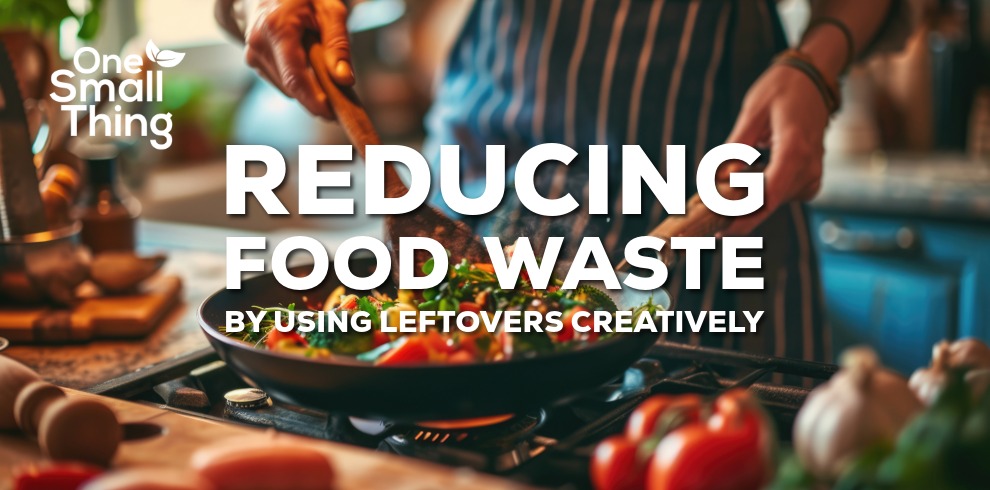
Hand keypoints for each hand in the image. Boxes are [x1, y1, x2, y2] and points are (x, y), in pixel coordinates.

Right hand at [244, 0, 353, 117]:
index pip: (295, 77)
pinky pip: (281, 81)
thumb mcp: (330, 11)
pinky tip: (306, 61)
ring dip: (309, 86)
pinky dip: (298, 79)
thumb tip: (344, 80)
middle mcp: (258, 43)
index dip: (314, 100)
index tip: (332, 114)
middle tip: (341, 95)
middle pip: (292, 86)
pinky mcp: (253, 60)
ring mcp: (252, 53)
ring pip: (287, 87)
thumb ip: (338, 44)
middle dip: (317, 95)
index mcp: (276, 28)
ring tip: (321, 64)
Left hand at [720, 62, 828, 235]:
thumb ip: (737, 147)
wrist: (814, 80)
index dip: (746, 217)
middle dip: (738, 213)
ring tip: (720, 200)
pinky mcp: (810, 178)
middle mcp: (809, 166)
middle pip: (770, 203)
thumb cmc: (781, 90)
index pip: (771, 195)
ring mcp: (813, 174)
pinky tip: (744, 183)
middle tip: (707, 221)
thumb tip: (721, 179)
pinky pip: (781, 195)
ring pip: (774, 202)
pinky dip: (761, 195)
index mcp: (795, 148)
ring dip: (747, 203)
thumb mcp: (752, 112)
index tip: (723, 231)